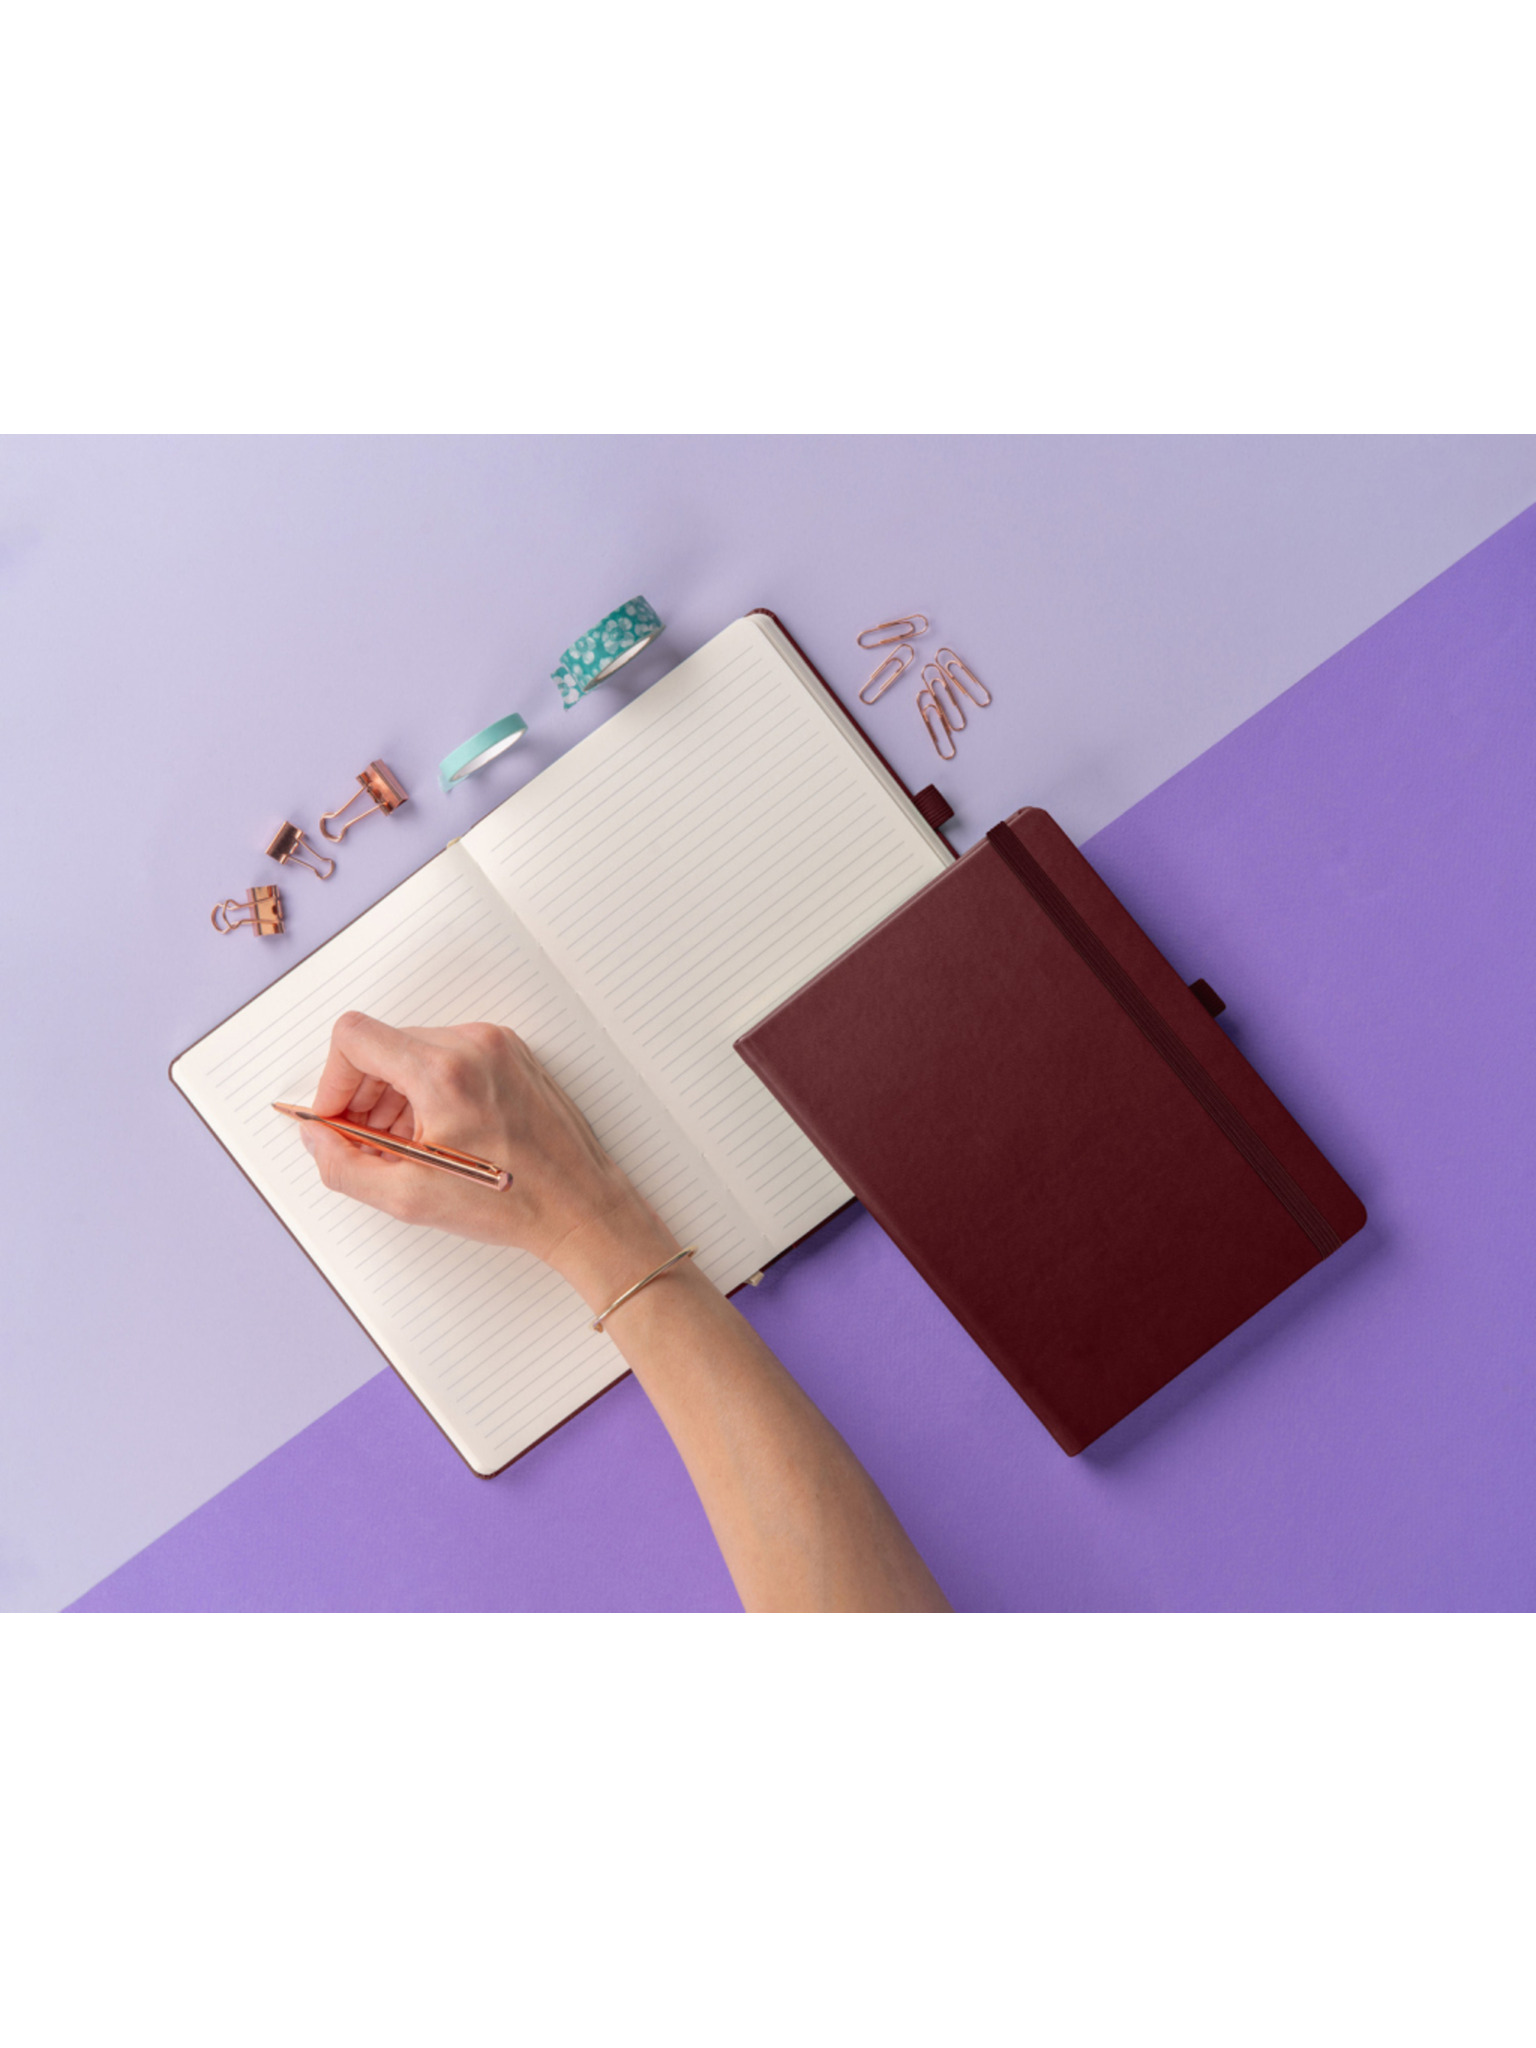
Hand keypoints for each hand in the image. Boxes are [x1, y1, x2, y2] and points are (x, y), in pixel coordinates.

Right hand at [301, 1011, 679, 1308]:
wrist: (579, 1206)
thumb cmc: (512, 1201)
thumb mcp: (408, 1197)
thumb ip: (343, 1164)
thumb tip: (317, 1136)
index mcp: (444, 1072)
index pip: (354, 1037)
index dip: (333, 1081)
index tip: (338, 1118)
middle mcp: (471, 1045)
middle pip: (383, 1044)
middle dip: (362, 1094)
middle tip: (365, 1142)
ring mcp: (495, 1045)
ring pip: (413, 1050)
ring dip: (393, 1093)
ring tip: (403, 1144)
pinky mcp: (511, 1054)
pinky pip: (448, 1056)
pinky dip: (428, 1088)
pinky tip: (434, 1133)